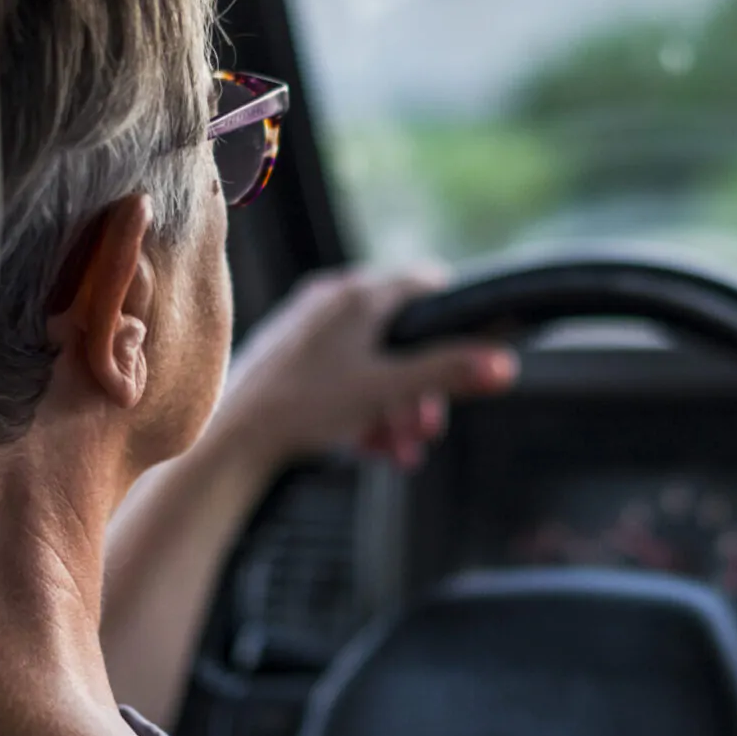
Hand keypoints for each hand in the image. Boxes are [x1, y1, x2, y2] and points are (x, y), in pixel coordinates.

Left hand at [213, 267, 517, 469]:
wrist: (232, 436)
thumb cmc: (305, 406)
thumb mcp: (389, 390)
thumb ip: (447, 374)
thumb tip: (504, 364)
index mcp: (358, 295)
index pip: (424, 286)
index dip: (453, 321)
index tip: (470, 354)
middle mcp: (331, 300)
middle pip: (399, 336)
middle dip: (421, 388)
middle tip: (427, 429)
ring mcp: (306, 327)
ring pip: (371, 361)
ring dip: (394, 406)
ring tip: (396, 449)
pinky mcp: (288, 356)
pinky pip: (342, 374)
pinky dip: (362, 406)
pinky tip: (366, 445)